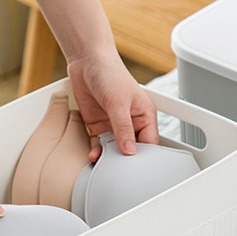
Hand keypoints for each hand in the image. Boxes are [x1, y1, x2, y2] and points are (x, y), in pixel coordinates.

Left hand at [67, 47, 158, 161]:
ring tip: (104, 168)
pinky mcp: (98, 126)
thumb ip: (123, 128)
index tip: (137, 170)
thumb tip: (129, 150)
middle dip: (125, 161)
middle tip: (120, 173)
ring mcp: (113, 125)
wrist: (86, 62)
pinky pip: (99, 144)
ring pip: (114, 149)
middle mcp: (131, 123)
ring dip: (108, 158)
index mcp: (144, 116)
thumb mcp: (118, 102)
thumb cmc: (109, 73)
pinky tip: (93, 157)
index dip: (144, 158)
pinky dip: (96, 152)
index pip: (150, 143)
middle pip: (132, 149)